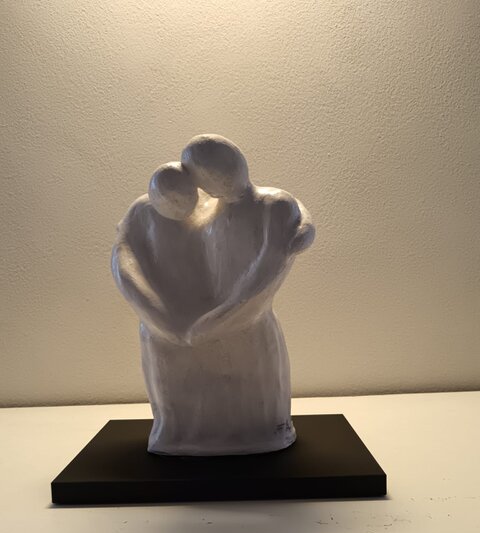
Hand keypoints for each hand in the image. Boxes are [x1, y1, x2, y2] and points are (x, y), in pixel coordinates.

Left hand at [112, 134, 314, 343]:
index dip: (173, 184)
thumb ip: (130, 265)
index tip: (176, 205)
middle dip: (218, 160)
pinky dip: (301, 232)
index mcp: (175, 207)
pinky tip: (298, 245)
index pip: (172, 180)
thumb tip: (133, 246)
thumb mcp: (134, 284)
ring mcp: (252, 219)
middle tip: (222, 176)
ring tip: (282, 240)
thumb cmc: (161, 298)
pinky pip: (298, 228)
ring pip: (274, 200)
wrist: (196, 332)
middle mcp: (215, 203)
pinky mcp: (280, 243)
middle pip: (222, 162)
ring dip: (279, 212)